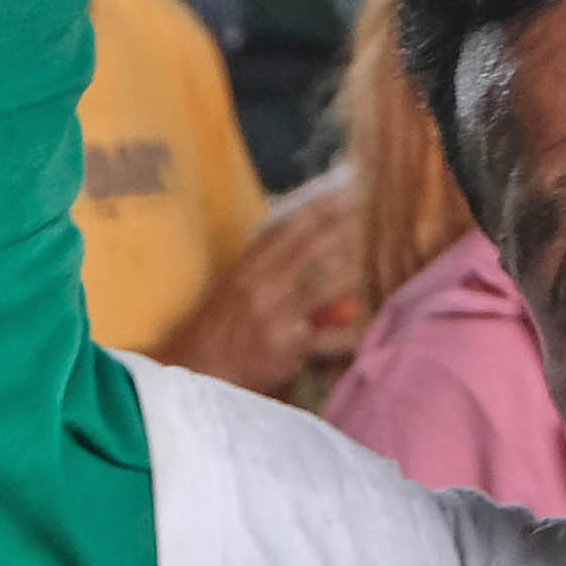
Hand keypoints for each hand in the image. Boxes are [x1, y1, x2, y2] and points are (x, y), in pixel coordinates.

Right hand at [161, 178, 367, 399]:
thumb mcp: (231, 291)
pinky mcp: (288, 345)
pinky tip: (369, 330)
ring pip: (327, 285)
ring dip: (353, 276)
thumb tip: (301, 245)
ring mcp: (275, 314)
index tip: (343, 191)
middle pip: (308, 247)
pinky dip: (353, 334)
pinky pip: (333, 337)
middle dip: (342, 229)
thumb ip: (263, 268)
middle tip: (369, 216)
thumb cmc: (216, 333)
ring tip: (372, 270)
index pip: (283, 229)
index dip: (315, 208)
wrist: (194, 375)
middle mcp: (260, 285)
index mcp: (245, 268)